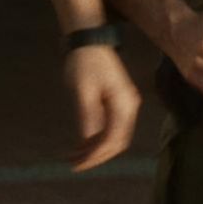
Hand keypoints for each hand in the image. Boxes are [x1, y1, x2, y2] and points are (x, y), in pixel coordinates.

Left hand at [64, 45, 140, 170]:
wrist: (88, 38)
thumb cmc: (84, 62)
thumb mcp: (82, 91)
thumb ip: (87, 117)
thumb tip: (88, 142)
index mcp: (123, 105)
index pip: (113, 140)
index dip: (96, 156)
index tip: (78, 165)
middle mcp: (129, 107)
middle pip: (117, 142)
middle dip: (96, 155)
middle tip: (74, 164)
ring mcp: (125, 104)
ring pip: (113, 135)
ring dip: (95, 148)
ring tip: (73, 155)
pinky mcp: (117, 101)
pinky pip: (110, 126)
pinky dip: (96, 136)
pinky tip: (81, 142)